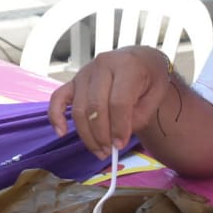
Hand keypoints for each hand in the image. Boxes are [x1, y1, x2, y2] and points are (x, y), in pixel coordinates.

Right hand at [48, 45, 173, 157]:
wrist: (139, 61)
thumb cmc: (149, 79)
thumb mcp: (156, 95)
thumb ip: (139, 116)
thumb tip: (117, 137)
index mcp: (126, 65)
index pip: (118, 101)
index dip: (119, 126)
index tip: (121, 144)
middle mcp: (102, 65)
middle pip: (96, 106)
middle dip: (102, 134)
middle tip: (109, 152)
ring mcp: (84, 72)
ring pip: (79, 108)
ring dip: (87, 134)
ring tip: (99, 150)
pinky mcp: (73, 81)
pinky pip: (58, 98)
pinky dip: (56, 116)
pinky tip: (61, 132)